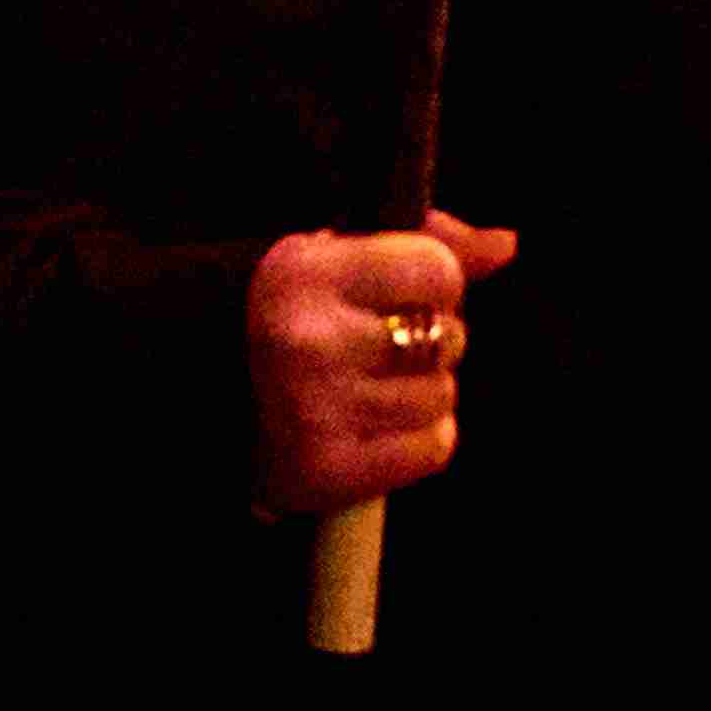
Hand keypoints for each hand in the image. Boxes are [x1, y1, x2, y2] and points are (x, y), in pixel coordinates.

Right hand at [249, 214, 517, 517]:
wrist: (205, 393)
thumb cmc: (285, 317)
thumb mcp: (332, 256)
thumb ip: (422, 241)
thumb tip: (506, 244)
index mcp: (302, 273)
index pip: (438, 270)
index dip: (431, 282)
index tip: (394, 291)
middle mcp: (310, 341)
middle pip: (450, 336)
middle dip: (429, 339)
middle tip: (374, 341)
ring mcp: (320, 409)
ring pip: (444, 395)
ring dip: (422, 393)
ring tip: (368, 385)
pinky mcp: (332, 469)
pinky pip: (434, 447)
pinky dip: (417, 440)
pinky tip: (373, 424)